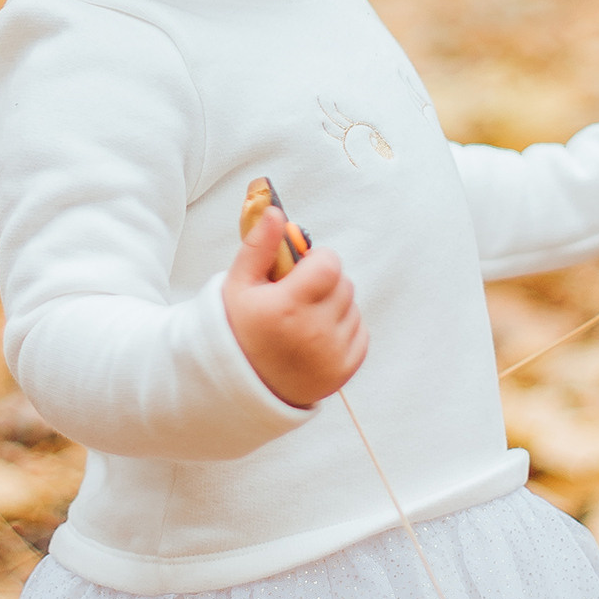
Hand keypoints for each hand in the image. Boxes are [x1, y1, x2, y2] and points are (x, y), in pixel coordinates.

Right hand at [224, 208, 367, 406]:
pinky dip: (343, 329)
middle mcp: (313, 332)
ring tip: (305, 318)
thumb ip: (259, 246)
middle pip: (343, 283)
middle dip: (324, 282)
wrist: (241, 386)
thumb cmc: (239, 329)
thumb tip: (276, 212)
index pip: (329, 264)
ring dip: (334, 305)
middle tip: (299, 294)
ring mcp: (331, 354)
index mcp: (286, 307)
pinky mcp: (345, 370)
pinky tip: (316, 335)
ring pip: (352, 306)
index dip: (317, 260)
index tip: (301, 269)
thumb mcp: (237, 285)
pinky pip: (360, 331)